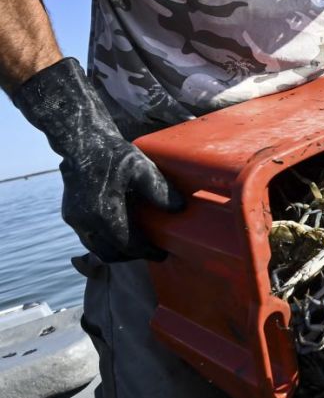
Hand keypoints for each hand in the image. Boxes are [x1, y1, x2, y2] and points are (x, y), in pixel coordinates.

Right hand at [12, 58, 183, 262]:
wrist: (82, 141)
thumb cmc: (113, 153)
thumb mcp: (141, 168)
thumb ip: (159, 189)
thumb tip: (180, 209)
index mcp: (103, 213)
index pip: (128, 245)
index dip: (146, 252)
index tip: (162, 254)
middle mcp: (86, 221)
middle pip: (111, 253)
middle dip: (132, 255)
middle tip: (152, 251)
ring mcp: (75, 219)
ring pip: (98, 248)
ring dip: (118, 250)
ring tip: (139, 244)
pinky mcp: (71, 215)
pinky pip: (90, 238)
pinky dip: (106, 241)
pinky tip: (122, 232)